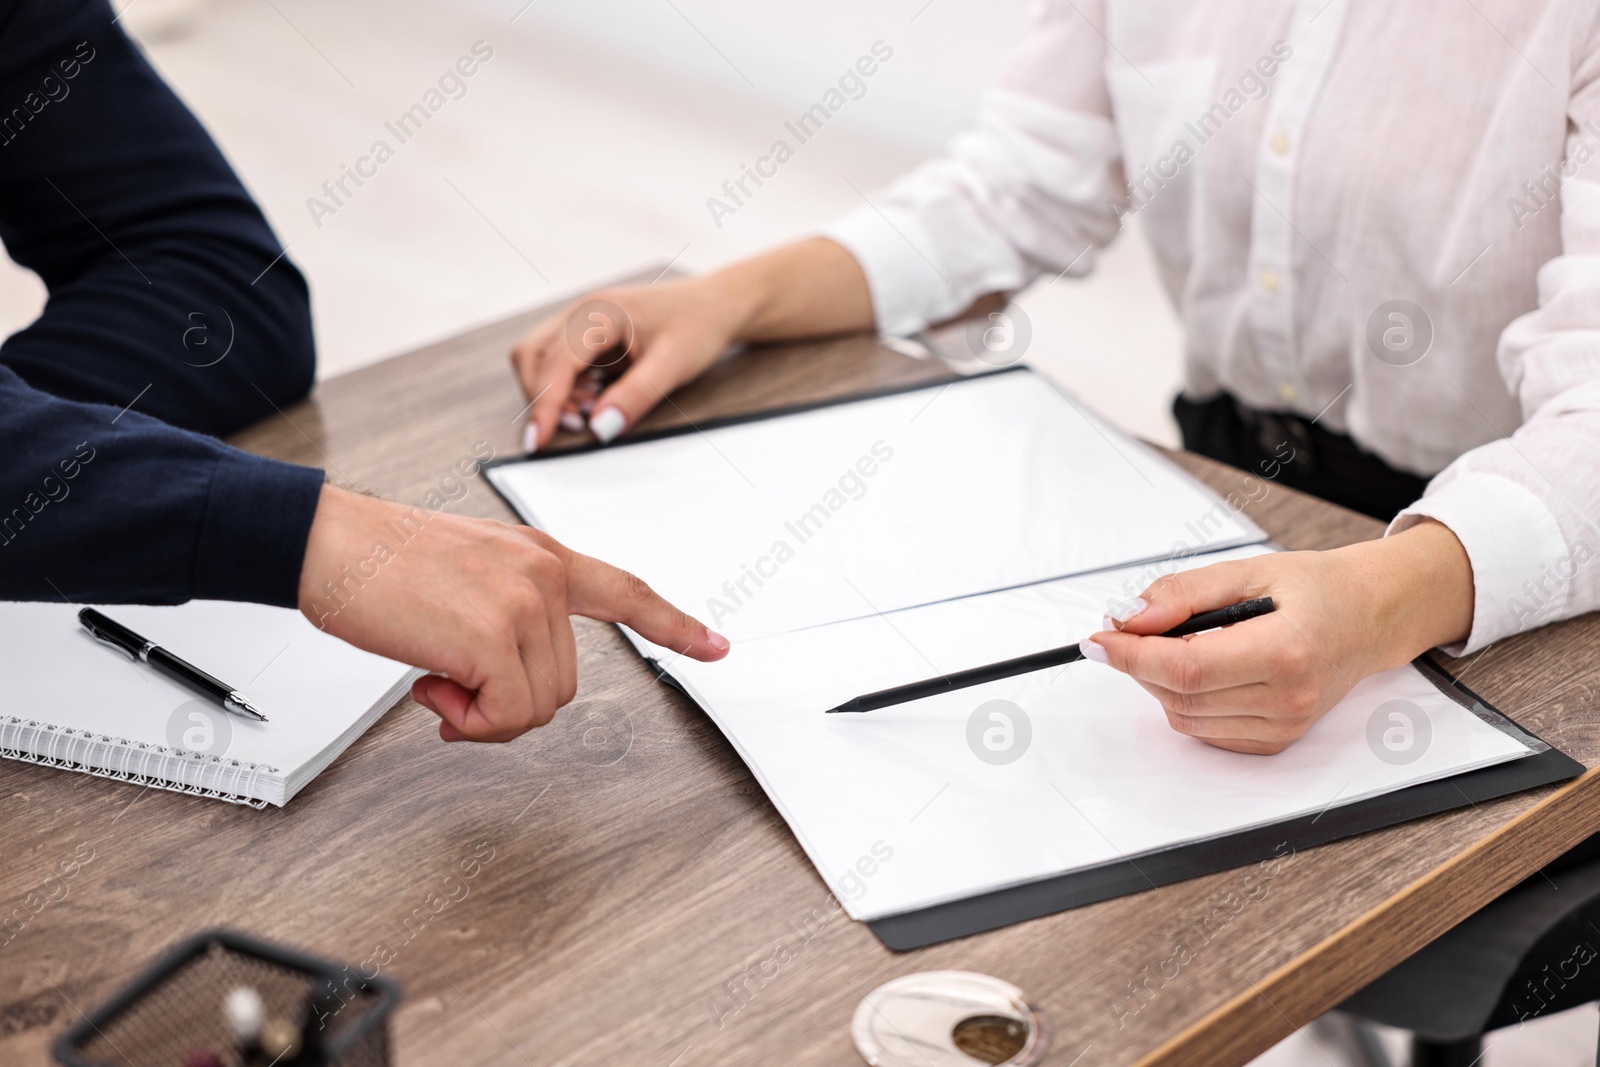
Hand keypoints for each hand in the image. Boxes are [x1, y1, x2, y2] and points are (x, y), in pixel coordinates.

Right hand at [298, 486, 729, 741]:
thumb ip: (510, 613)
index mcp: (541, 555)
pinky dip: (468, 722)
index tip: (715, 646)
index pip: (625, 590)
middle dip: (507, 701)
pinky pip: (505, 716)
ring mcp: (522, 604)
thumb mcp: (470, 571)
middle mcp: (542, 575)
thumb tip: (510, 684)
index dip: (674, 624)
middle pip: (565, 683)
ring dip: (483, 713)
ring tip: (435, 678)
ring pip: (538, 706)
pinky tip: (430, 688)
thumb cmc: (380, 561)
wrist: (324, 541)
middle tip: (451, 685)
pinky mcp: (492, 637)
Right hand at [509, 238, 874, 451]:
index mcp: (600, 312)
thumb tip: (599, 430)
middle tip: (580, 425)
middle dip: (544, 398)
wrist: (715, 305)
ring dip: (552, 393)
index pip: (556, 361)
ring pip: (537, 359)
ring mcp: (579, 320)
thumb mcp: (674, 365)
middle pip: (531, 356)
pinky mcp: (583, 335)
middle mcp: (581, 311)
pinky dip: (566, 387)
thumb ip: (637, 396)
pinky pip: (556, 362)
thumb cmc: (697, 327)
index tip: (538, 442)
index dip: (544, 404)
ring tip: (593, 411)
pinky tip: (597, 399)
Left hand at [1080, 521, 1473, 754]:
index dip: (1131, 655)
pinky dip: (1186, 700)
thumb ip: (1182, 594)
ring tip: (1180, 642)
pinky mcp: (1275, 742)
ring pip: (1184, 716)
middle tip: (1131, 627)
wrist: (1368, 617)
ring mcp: (1284, 726)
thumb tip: (1129, 616)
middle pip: (1178, 694)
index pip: (1186, 668)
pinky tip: (1206, 669)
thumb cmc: (1317, 590)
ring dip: (1162, 682)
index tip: (1098, 639)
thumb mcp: (1247, 571)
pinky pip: (1203, 729)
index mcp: (1286, 652)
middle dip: (1141, 662)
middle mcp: (1288, 698)